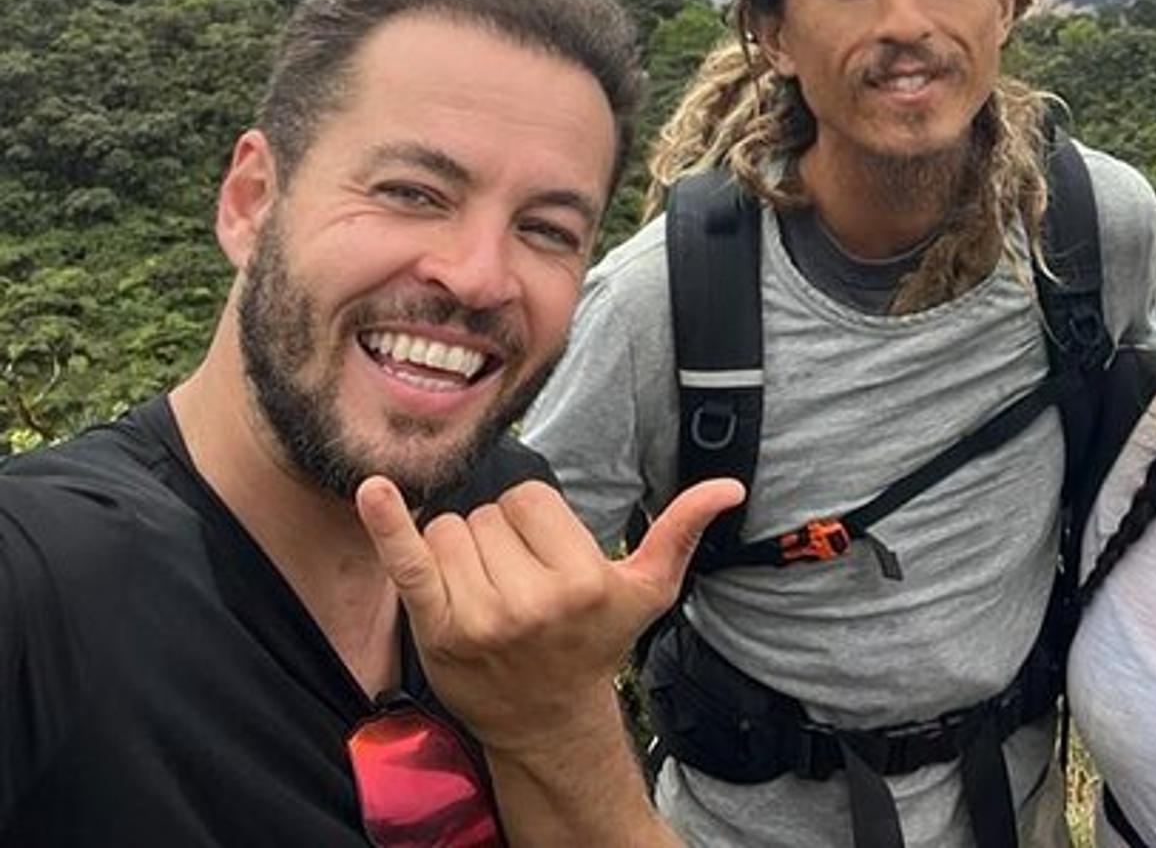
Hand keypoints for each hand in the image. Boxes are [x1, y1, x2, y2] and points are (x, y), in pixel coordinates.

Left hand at [355, 475, 744, 756]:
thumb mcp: (648, 591)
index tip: (548, 558)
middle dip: (499, 537)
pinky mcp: (438, 630)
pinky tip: (374, 491)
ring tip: (488, 591)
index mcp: (582, 580)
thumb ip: (680, 530)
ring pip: (449, 531)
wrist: (547, 721)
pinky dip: (388, 527)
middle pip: (488, 513)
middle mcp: (531, 599)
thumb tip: (728, 486)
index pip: (531, 498)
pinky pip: (408, 563)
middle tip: (519, 581)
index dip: (536, 521)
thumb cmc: (596, 644)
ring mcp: (481, 616)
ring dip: (460, 551)